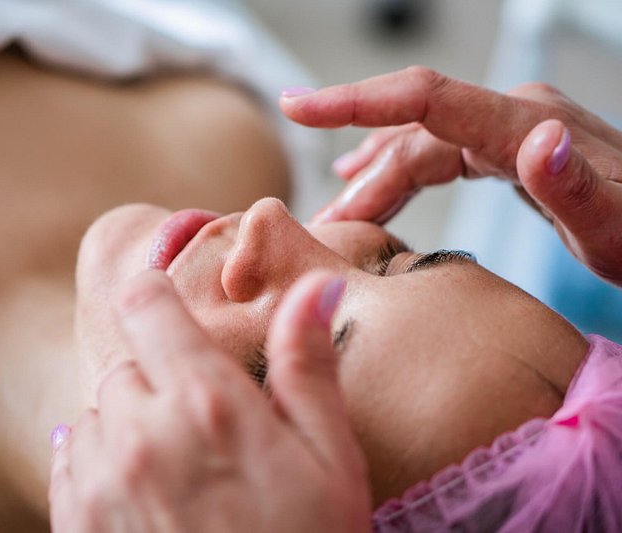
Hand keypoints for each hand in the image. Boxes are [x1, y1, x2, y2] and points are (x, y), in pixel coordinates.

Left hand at [49, 270, 370, 531]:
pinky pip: (68, 461)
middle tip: (201, 422)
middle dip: (158, 377)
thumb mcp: (331, 459)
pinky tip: (142, 492)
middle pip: (124, 362)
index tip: (171, 312)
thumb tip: (315, 285)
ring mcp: (101, 483)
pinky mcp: (78, 526)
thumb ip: (308, 365)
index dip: (156, 295)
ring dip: (128, 424)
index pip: (145, 304)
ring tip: (177, 467)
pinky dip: (98, 462)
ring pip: (94, 412)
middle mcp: (142, 434)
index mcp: (206, 404)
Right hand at [280, 67, 621, 284]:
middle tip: (321, 229)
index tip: (296, 108)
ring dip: (374, 181)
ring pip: (419, 146)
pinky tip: (369, 172)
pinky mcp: (508, 147)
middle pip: (411, 137)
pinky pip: (437, 152)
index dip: (354, 102)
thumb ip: (574, 187)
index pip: (424, 100)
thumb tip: (536, 137)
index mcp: (525, 124)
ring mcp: (510, 128)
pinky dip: (397, 167)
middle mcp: (512, 116)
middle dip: (361, 181)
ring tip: (336, 219)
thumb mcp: (615, 230)